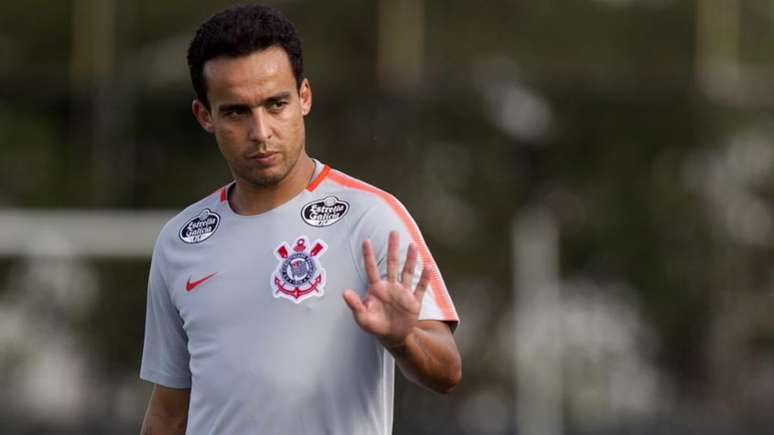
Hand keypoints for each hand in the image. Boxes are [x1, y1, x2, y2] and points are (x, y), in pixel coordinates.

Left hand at [343, 230, 431, 348]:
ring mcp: (403, 293)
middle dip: (393, 248)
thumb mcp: (362, 317)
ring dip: (410, 259)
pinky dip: (424, 279)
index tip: (366, 241)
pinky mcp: (414, 302)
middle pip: (392, 264)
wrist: (392, 337)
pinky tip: (428, 267)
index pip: (372, 269)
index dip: (369, 256)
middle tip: (393, 232)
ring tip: (412, 245)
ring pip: (407, 272)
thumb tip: (344, 292)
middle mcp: (390, 287)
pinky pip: (420, 288)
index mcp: (376, 289)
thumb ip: (354, 304)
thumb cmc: (375, 325)